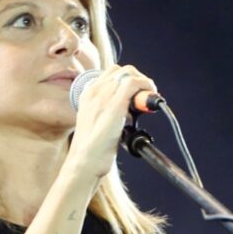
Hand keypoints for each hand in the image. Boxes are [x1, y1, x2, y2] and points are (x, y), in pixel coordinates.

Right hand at [64, 65, 157, 179]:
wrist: (84, 163)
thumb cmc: (90, 150)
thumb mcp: (95, 124)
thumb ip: (107, 112)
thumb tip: (128, 111)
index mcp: (87, 94)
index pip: (111, 74)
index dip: (127, 81)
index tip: (135, 96)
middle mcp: (94, 91)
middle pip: (121, 70)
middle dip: (137, 79)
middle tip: (144, 98)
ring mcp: (103, 97)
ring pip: (129, 73)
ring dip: (143, 84)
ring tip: (147, 101)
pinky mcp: (115, 105)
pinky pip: (134, 84)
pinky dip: (146, 88)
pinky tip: (148, 103)